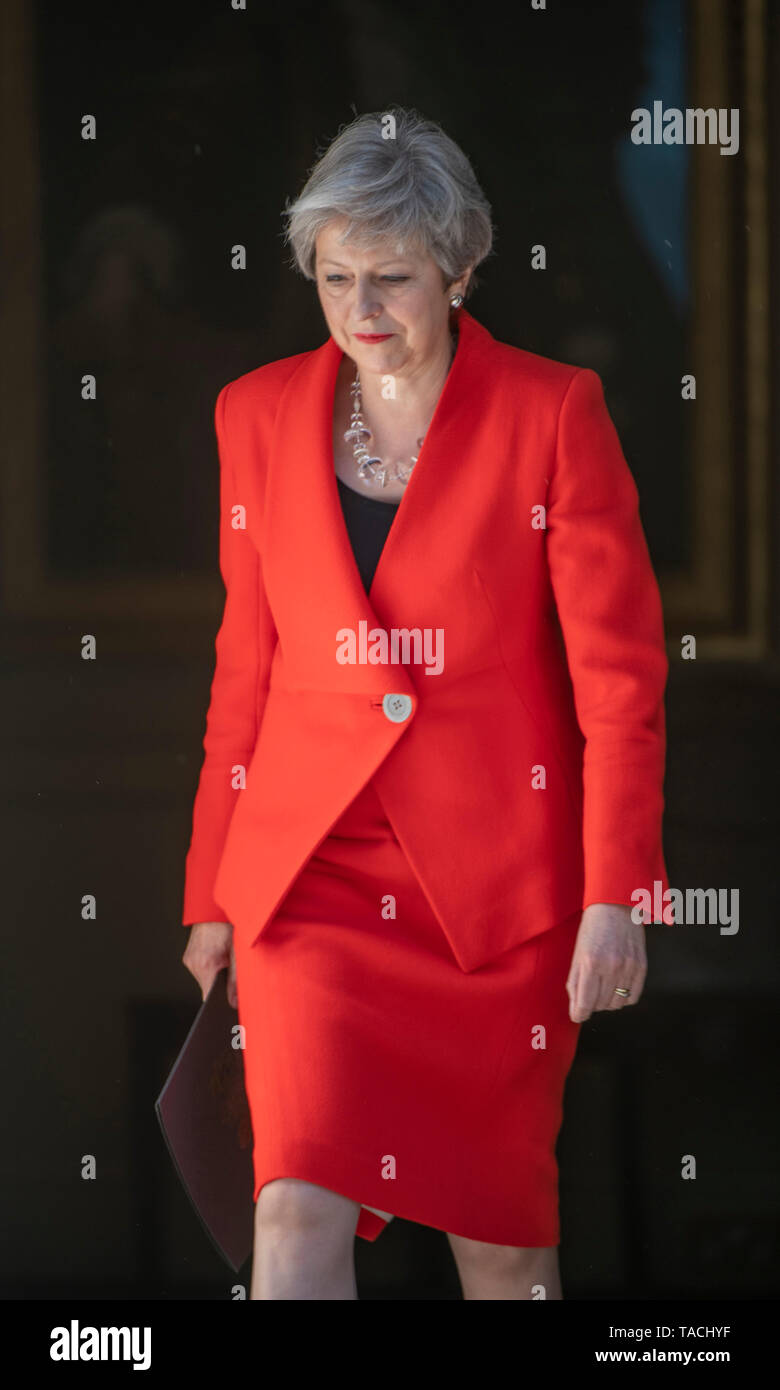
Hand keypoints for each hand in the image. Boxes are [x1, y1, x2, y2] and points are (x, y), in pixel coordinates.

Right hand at [182, 921, 237, 1007]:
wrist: (215, 906)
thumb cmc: (229, 925)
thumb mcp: (239, 953)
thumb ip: (236, 980)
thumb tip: (234, 1003)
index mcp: (206, 964)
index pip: (209, 998)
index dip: (219, 1005)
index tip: (228, 1009)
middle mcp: (194, 962)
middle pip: (207, 989)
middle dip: (221, 990)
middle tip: (235, 983)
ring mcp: (189, 958)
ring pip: (205, 979)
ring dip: (216, 977)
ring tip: (229, 965)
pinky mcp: (190, 954)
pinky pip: (201, 969)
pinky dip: (212, 968)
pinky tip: (222, 960)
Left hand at [566, 903, 645, 1022]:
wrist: (616, 906)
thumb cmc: (593, 929)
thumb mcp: (578, 954)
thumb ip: (575, 983)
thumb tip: (576, 1009)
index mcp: (590, 963)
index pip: (585, 1003)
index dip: (579, 1014)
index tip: (578, 1015)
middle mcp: (611, 967)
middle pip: (600, 1006)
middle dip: (592, 1003)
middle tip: (590, 990)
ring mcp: (628, 968)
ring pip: (617, 1004)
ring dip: (608, 1001)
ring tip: (603, 986)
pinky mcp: (642, 967)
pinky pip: (633, 997)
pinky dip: (624, 997)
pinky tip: (617, 986)